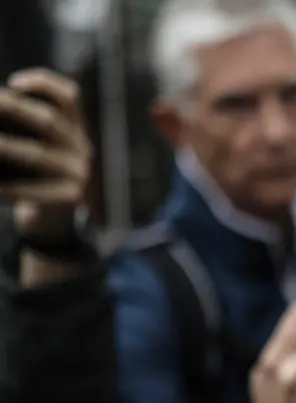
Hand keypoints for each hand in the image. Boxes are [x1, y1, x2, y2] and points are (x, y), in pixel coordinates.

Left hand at [0, 68, 90, 237]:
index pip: (69, 97)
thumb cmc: (35, 179)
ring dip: (4, 146)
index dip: (43, 84)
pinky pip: (31, 188)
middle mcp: (82, 150)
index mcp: (76, 132)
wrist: (52, 223)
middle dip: (12, 109)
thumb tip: (0, 108)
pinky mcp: (69, 197)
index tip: (13, 82)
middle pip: (48, 121)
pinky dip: (6, 187)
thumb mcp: (40, 150)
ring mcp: (79, 174)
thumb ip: (25, 131)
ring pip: (37, 153)